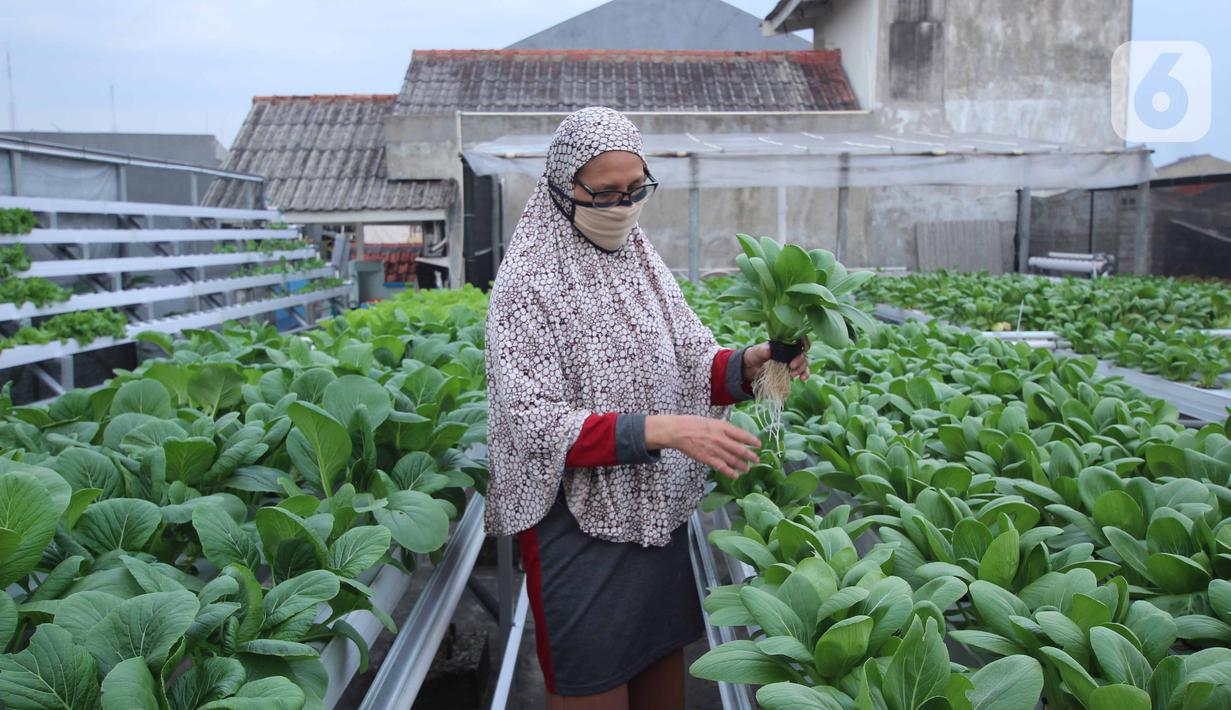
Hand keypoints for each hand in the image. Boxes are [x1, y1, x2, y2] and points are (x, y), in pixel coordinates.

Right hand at [644, 415, 760, 478]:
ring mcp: (716, 450)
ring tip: (748, 469)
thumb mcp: (712, 421)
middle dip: (751, 456)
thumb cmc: (693, 423)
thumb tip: (734, 434)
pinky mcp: (708, 459)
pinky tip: (735, 475)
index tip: (758, 444)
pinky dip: (730, 472)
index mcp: (723, 427)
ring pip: (733, 460)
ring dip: (743, 466)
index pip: (743, 435)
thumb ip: (723, 428)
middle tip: (757, 460)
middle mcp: (722, 439)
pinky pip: (722, 467)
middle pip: (741, 450)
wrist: (679, 431)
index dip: (752, 441)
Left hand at [743, 337, 810, 382]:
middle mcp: (790, 350)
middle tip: (791, 366)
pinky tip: (802, 378)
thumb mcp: (755, 352)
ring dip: (801, 368)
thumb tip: (769, 350)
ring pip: (804, 362)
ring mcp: (792, 360)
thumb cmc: (754, 356)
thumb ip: (761, 350)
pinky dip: (804, 374)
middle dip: (800, 359)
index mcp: (783, 342)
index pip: (798, 338)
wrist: (751, 369)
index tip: (804, 347)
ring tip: (792, 374)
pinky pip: (802, 371)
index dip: (804, 341)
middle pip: (802, 352)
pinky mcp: (792, 370)